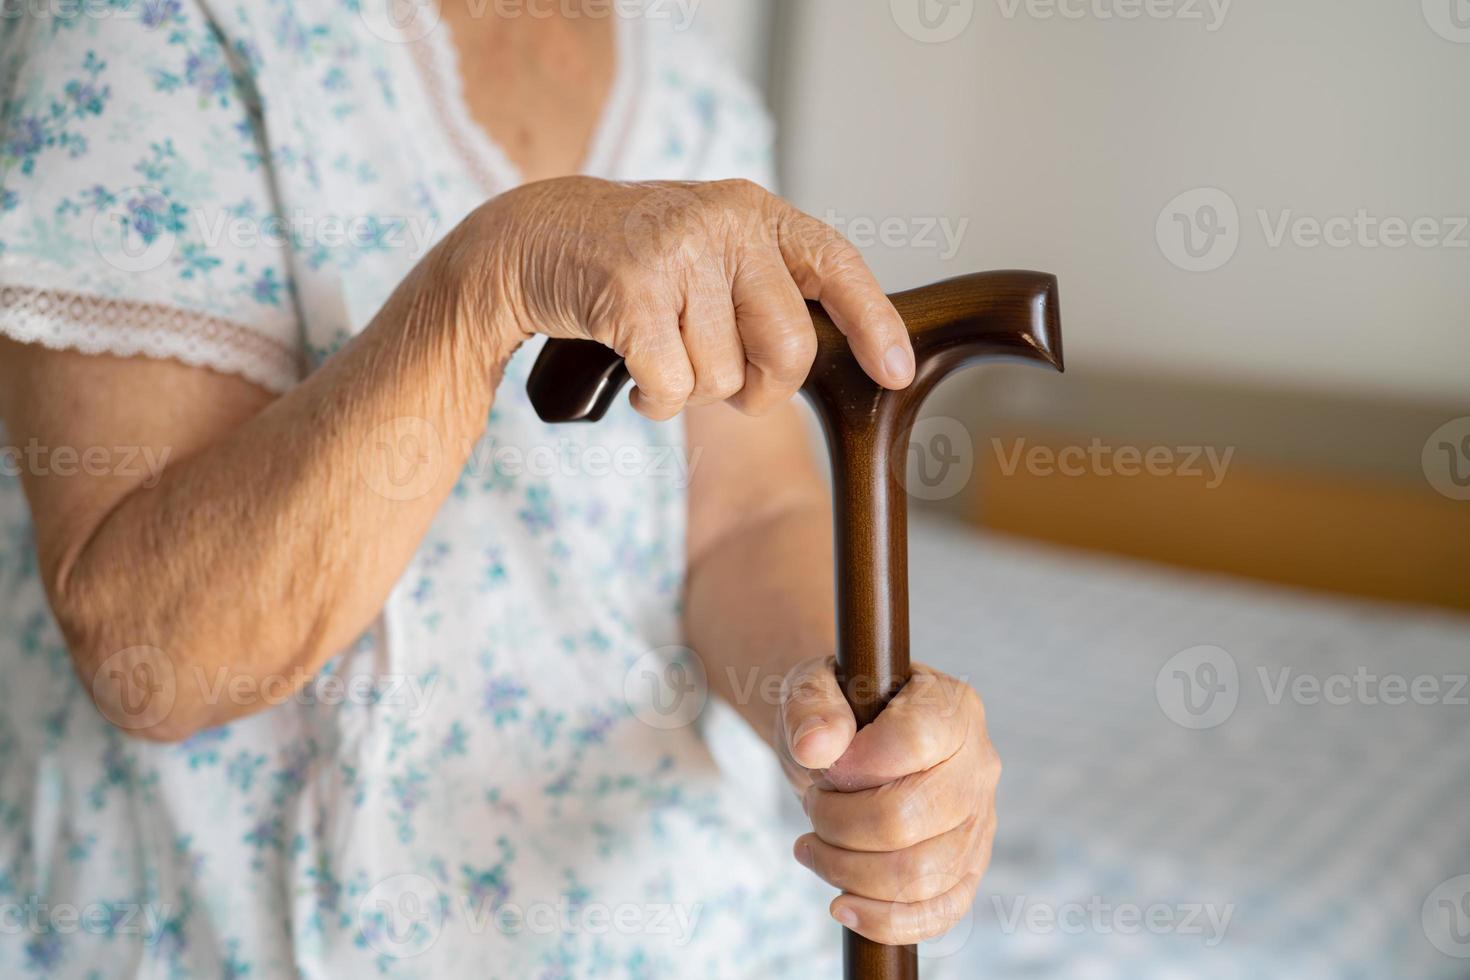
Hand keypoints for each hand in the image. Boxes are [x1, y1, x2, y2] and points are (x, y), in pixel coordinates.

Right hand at [462, 177, 915, 418]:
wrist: (530, 239)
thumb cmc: (634, 262)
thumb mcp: (710, 253)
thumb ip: (766, 287)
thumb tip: (837, 355)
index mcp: (754, 212)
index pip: (836, 265)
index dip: (874, 324)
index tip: (897, 375)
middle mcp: (723, 224)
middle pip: (788, 350)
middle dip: (759, 387)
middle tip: (723, 378)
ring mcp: (677, 255)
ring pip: (723, 378)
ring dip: (691, 390)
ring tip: (660, 352)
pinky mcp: (630, 292)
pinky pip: (673, 390)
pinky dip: (655, 401)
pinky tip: (637, 374)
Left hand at [777, 659, 999, 944]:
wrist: (852, 743)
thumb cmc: (838, 711)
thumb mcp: (812, 686)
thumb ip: (811, 706)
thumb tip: (817, 747)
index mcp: (952, 708)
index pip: (912, 743)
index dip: (854, 765)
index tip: (823, 765)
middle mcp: (979, 765)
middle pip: (907, 818)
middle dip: (837, 823)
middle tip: (813, 806)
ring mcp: (979, 822)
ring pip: (919, 874)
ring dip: (845, 870)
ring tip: (815, 845)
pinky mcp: (968, 870)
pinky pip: (940, 913)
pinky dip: (883, 920)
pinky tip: (841, 905)